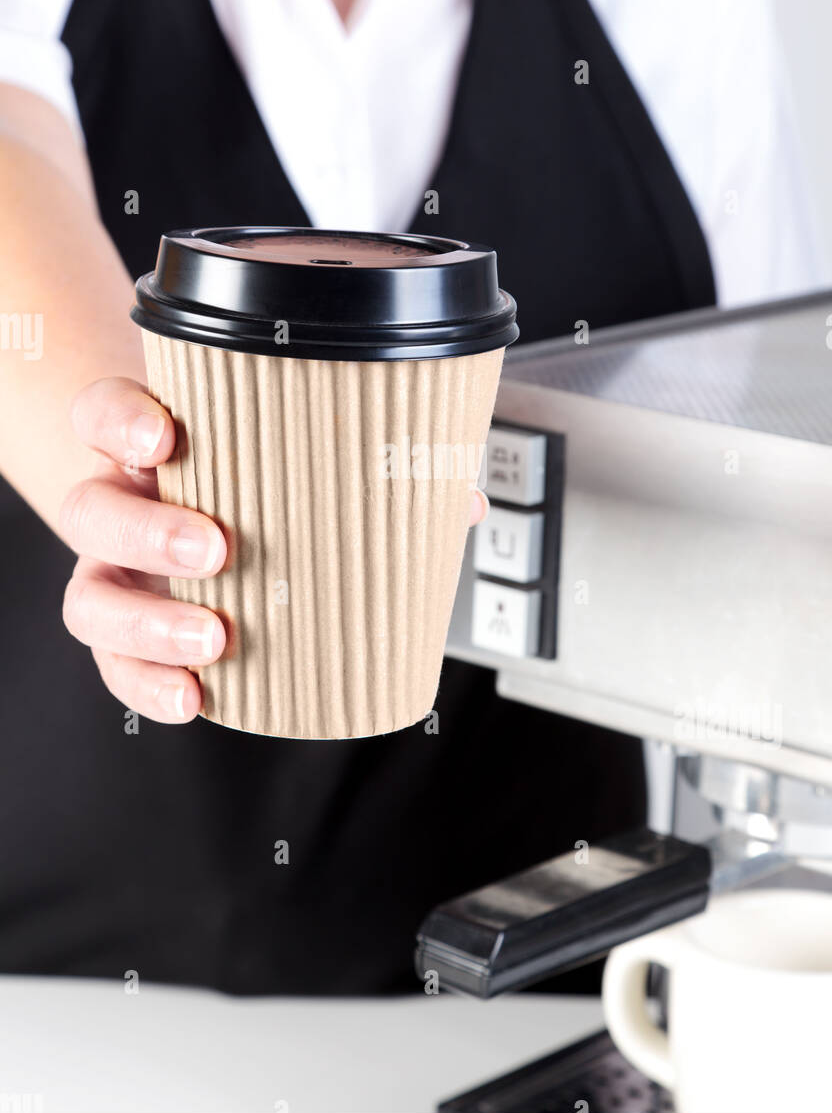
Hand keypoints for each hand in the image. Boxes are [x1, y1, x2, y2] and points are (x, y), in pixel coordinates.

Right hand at [60, 377, 489, 725]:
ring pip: (89, 596)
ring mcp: (116, 573)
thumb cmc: (261, 487)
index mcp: (154, 446)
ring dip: (147, 621)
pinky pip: (114, 665)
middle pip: (91, 508)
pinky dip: (147, 683)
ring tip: (216, 638)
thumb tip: (460, 503)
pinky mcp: (125, 633)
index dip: (120, 421)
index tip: (166, 436)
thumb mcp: (305, 463)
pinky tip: (195, 697)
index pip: (104, 414)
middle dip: (146, 529)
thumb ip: (379, 470)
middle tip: (217, 546)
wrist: (209, 522)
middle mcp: (120, 504)